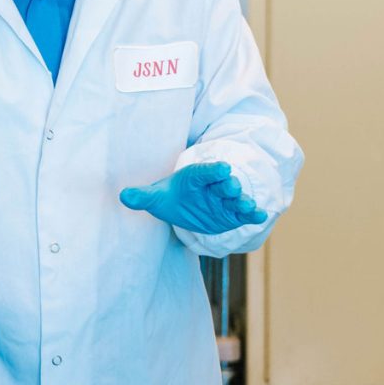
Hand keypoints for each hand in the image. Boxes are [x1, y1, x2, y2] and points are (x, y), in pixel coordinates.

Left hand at [118, 160, 263, 233]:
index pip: (205, 172)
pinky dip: (253, 214)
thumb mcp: (156, 198)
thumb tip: (123, 196)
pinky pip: (244, 213)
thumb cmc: (171, 198)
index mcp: (196, 176)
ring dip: (242, 201)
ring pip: (236, 198)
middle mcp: (214, 186)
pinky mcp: (233, 214)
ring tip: (247, 206)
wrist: (184, 208)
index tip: (222, 169)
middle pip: (224, 183)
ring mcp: (225, 200)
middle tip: (233, 186)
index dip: (213, 170)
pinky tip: (259, 216)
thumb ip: (142, 196)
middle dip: (229, 185)